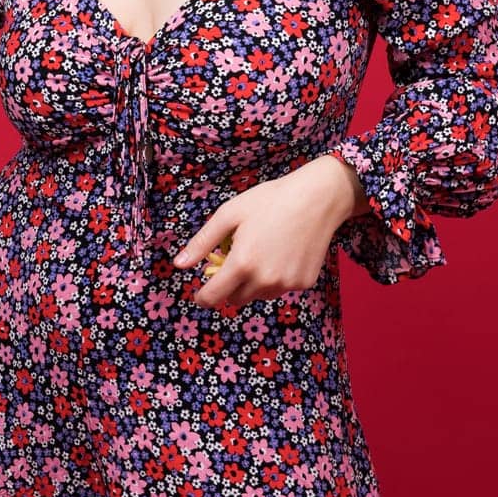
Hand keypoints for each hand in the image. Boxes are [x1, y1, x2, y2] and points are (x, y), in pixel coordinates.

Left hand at [171, 156, 359, 309]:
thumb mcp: (230, 214)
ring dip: (252, 283)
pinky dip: (275, 277)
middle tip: (234, 261)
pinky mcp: (304, 283)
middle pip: (236, 299)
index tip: (201, 294)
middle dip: (229, 287)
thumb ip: (203, 242)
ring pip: (258, 295)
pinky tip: (282, 252)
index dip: (203, 297)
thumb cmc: (270, 200)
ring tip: (260, 251)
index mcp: (242, 264)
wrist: (318, 197)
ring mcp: (286, 284)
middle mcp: (265, 280)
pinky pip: (280, 288)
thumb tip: (179, 264)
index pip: (214, 297)